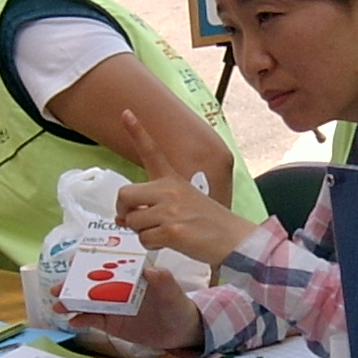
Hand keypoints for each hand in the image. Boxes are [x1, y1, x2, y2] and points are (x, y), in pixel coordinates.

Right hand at [68, 266, 206, 352]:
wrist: (179, 332)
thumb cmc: (177, 305)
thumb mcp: (173, 292)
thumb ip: (163, 281)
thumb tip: (153, 270)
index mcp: (129, 273)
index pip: (106, 263)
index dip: (89, 261)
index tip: (74, 261)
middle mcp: (117, 287)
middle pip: (90, 282)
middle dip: (72, 283)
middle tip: (58, 288)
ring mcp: (112, 305)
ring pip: (87, 301)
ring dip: (71, 302)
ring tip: (58, 306)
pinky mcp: (111, 322)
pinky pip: (93, 320)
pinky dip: (81, 319)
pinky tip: (73, 321)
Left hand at [115, 111, 257, 267]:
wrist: (235, 239)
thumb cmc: (210, 223)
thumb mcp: (183, 204)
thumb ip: (152, 206)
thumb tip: (122, 218)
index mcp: (173, 180)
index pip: (152, 151)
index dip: (137, 131)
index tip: (125, 112)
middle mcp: (170, 190)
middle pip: (125, 195)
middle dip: (123, 211)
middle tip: (134, 220)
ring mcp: (171, 210)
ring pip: (133, 221)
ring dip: (142, 232)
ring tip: (163, 233)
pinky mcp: (172, 230)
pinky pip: (145, 239)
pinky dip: (152, 245)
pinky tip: (169, 242)